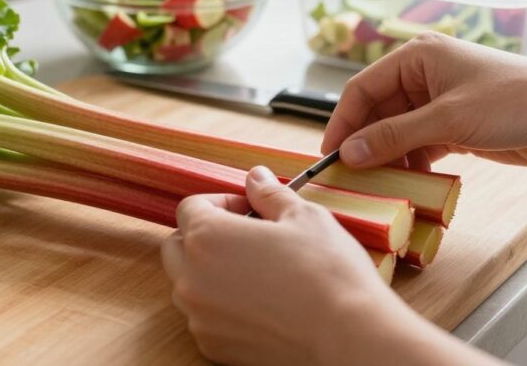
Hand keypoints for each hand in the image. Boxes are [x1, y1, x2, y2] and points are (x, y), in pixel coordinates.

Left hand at [161, 167, 425, 364]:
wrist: (348, 340)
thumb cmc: (328, 274)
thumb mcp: (304, 217)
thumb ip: (270, 194)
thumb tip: (255, 178)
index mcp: (207, 238)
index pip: (189, 208)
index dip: (221, 203)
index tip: (250, 210)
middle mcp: (191, 279)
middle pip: (178, 246)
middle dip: (205, 236)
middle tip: (247, 238)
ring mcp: (199, 317)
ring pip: (188, 284)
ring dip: (210, 272)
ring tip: (257, 272)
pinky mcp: (213, 348)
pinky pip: (205, 318)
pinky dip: (221, 307)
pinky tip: (261, 304)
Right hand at [321, 33, 526, 169]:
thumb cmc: (514, 100)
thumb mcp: (448, 119)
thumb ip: (395, 136)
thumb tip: (350, 154)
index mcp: (417, 56)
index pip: (362, 88)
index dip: (342, 121)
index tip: (329, 154)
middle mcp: (423, 75)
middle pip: (376, 111)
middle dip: (364, 142)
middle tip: (349, 175)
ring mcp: (438, 101)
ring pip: (395, 131)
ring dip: (387, 156)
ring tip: (378, 183)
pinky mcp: (453, 126)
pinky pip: (417, 145)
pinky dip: (410, 163)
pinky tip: (408, 182)